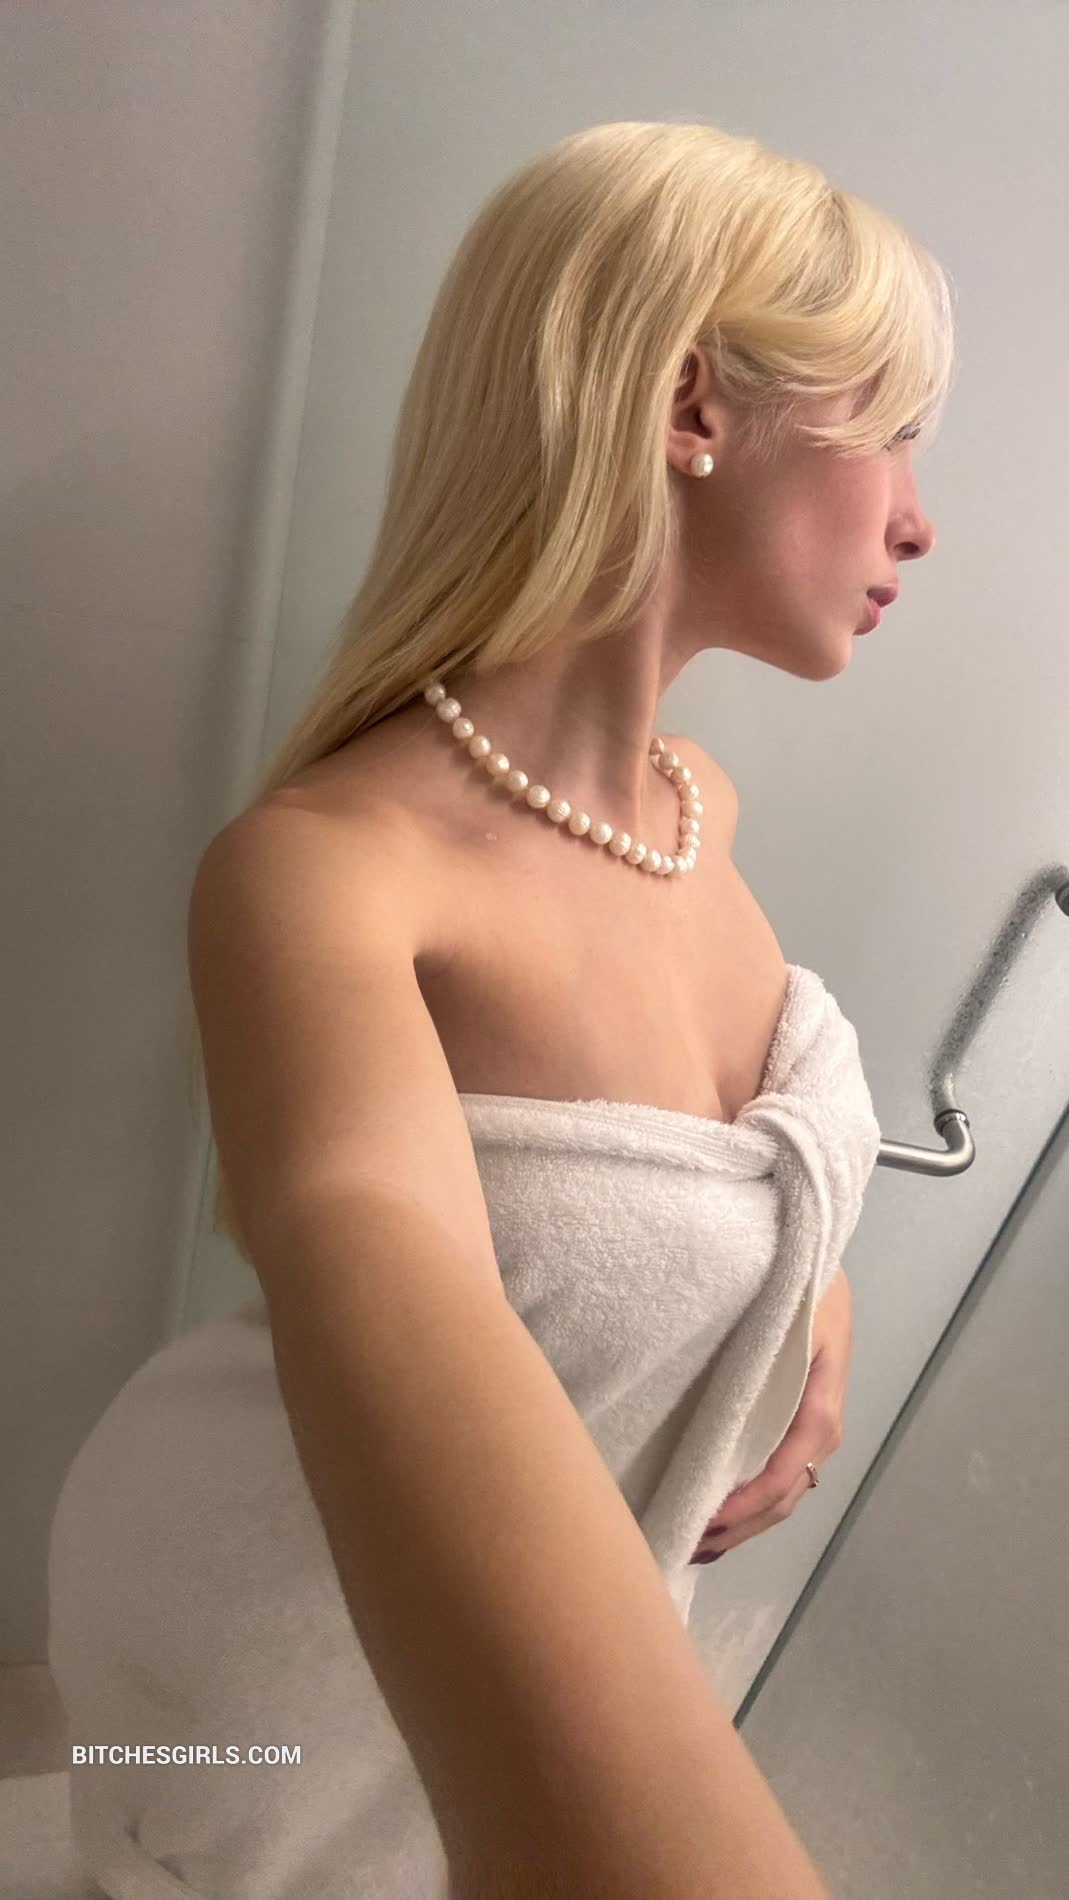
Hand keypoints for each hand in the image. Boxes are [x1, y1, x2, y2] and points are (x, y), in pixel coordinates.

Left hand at [691, 1265, 852, 1563]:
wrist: (813, 1258)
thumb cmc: (796, 1282)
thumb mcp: (789, 1308)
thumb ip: (767, 1349)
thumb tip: (730, 1397)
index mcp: (820, 1404)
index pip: (785, 1469)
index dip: (747, 1501)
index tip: (705, 1519)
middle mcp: (821, 1428)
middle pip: (784, 1495)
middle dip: (740, 1527)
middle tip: (688, 1546)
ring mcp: (812, 1430)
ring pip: (783, 1494)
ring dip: (743, 1524)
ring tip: (697, 1544)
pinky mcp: (797, 1425)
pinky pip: (778, 1475)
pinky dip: (749, 1504)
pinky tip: (717, 1519)